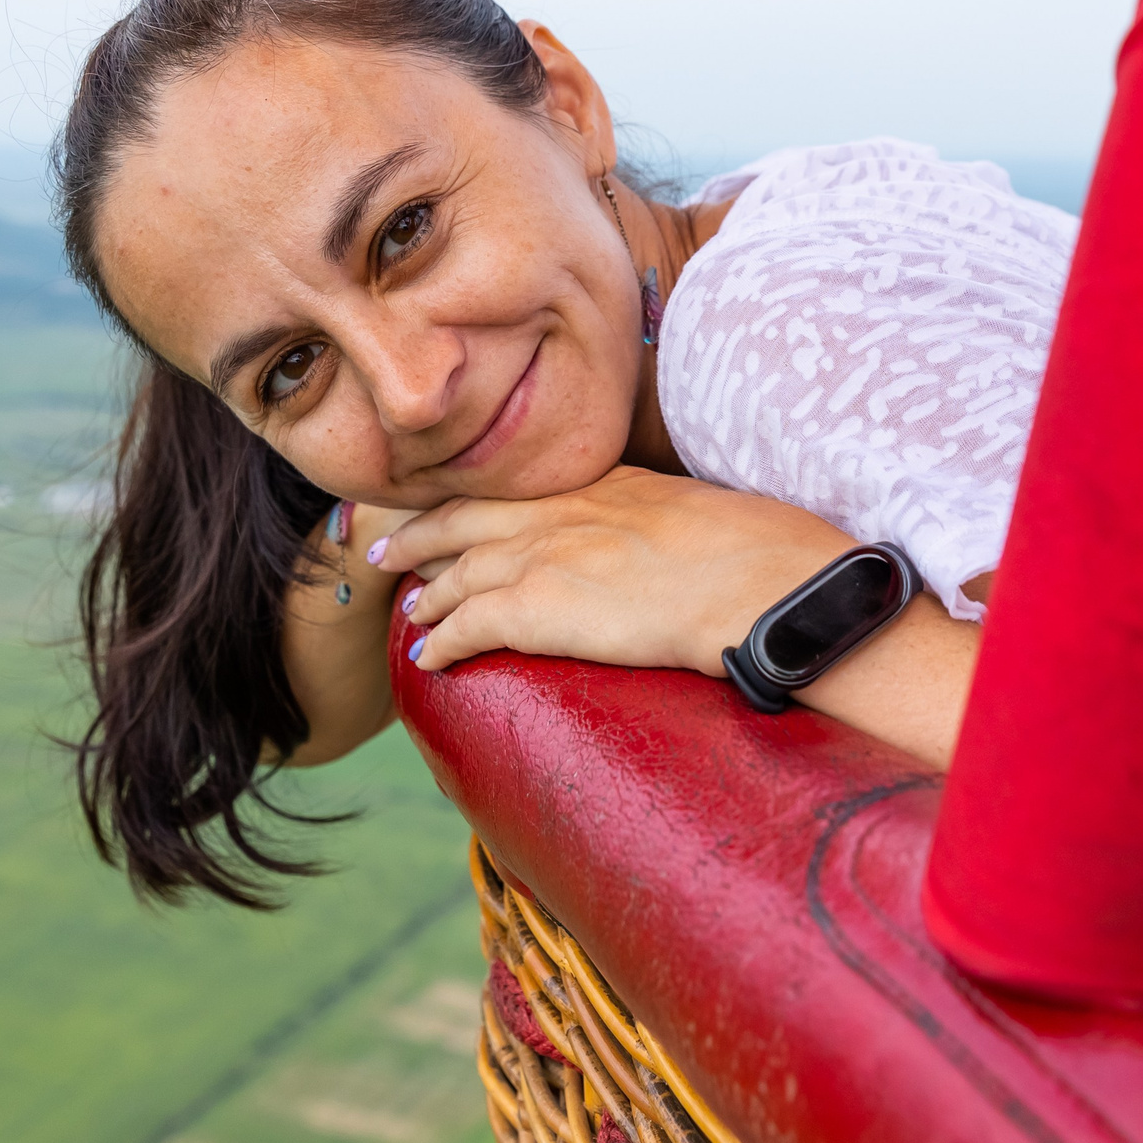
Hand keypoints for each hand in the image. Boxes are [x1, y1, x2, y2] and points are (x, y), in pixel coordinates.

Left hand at [379, 466, 851, 675]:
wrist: (751, 578)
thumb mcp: (699, 513)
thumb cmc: (752, 552)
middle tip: (390, 549)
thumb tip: (680, 547)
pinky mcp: (534, 607)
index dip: (474, 501)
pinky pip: (465, 627)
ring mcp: (542, 555)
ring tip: (407, 609)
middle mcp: (559, 510)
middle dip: (422, 534)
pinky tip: (426, 659)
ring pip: (457, 573)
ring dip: (426, 594)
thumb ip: (666, 522)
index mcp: (601, 483)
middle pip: (465, 518)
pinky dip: (438, 643)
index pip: (518, 488)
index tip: (449, 509)